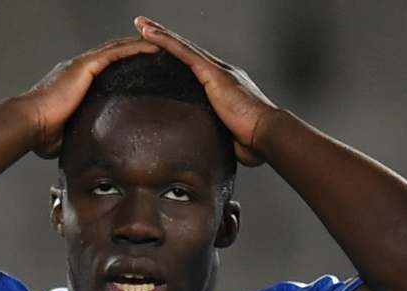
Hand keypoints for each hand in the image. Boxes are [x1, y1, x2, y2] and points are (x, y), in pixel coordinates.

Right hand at [18, 37, 159, 158]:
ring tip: (160, 47)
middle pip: (112, 54)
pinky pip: (115, 53)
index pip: (104, 70)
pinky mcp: (84, 66)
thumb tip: (89, 155)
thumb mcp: (67, 135)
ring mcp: (81, 65)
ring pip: (116, 49)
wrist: (30, 123)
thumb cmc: (42, 134)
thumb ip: (80, 137)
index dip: (122, 66)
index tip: (141, 71)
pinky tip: (152, 49)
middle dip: (134, 53)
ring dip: (138, 47)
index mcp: (74, 83)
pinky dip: (134, 49)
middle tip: (156, 55)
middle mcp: (78, 69)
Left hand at [134, 16, 276, 165]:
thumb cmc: (253, 141)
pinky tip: (148, 33)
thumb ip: (215, 137)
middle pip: (186, 51)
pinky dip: (165, 41)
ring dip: (159, 33)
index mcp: (223, 86)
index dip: (178, 57)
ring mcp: (216, 70)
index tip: (161, 52)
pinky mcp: (212, 73)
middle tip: (144, 27)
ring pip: (182, 46)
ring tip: (140, 24)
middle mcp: (220, 72)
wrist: (266, 133)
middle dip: (164, 38)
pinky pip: (183, 52)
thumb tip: (206, 151)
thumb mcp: (227, 138)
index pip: (195, 67)